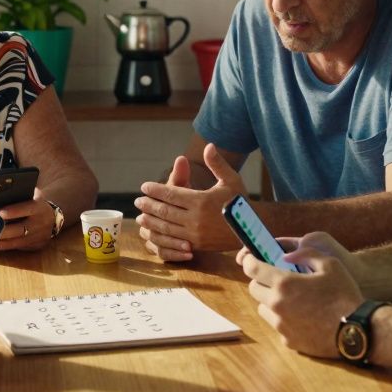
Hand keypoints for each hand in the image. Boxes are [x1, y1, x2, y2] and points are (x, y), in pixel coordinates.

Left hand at [0, 188, 56, 251]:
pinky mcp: (34, 246)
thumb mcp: (33, 195)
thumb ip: (20, 193)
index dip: (14, 211)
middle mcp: (39, 223)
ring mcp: (37, 237)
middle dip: (2, 230)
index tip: (0, 213)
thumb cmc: (35, 203)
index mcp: (39, 207)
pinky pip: (16, 248)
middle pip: (19, 229)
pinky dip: (2, 247)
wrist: (52, 219)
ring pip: (16, 242)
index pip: (27, 209)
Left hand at [136, 144, 244, 260]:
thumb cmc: (241, 201)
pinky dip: (160, 236)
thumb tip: (208, 145)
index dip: (156, 190)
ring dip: (151, 222)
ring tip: (140, 217)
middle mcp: (196, 218)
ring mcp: (195, 234)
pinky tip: (153, 233)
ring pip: (166, 228)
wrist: (253, 229)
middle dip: (149, 205)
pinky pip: (173, 241)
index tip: (144, 186)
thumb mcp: (231, 179)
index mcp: (202, 200)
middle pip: (165, 211)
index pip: (172, 194)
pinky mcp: (197, 246)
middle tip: (138, 201)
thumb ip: (217, 163)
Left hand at [239, 244, 362, 358]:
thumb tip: (287, 256)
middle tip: (276, 279)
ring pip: (263, 309)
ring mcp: (281, 325)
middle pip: (253, 290)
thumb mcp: (331, 264)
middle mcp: (277, 305)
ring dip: (270, 301)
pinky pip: (278, 326)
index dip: (249, 261)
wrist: (356, 331)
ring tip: (290, 300)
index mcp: (285, 284)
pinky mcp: (288, 341)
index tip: (252, 259)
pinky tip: (301, 317)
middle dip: (261, 281)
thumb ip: (306, 255)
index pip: (252, 269)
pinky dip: (284, 320)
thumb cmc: (345, 295)